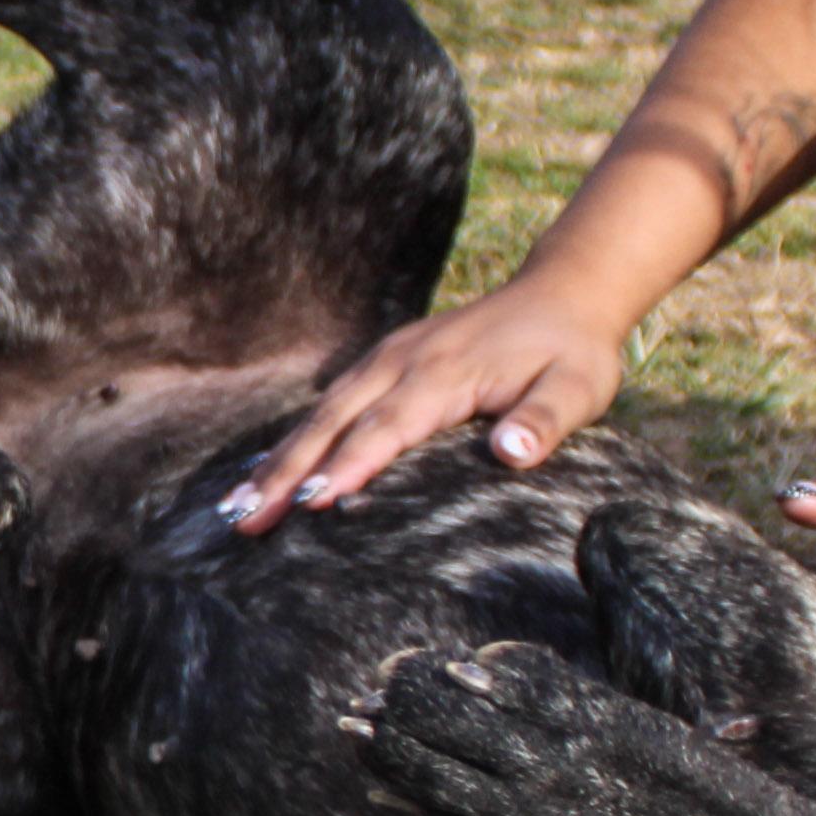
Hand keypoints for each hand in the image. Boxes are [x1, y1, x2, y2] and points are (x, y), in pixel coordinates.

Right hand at [227, 275, 625, 531]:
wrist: (564, 294)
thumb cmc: (573, 352)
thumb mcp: (578, 389)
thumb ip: (545, 422)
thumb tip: (513, 452)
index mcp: (445, 374)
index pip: (387, 428)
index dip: (348, 466)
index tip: (309, 504)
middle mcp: (404, 361)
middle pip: (334, 422)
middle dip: (287, 472)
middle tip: (244, 520)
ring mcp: (390, 358)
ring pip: (323, 412)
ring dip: (279, 459)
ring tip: (237, 507)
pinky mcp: (387, 361)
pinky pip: (332, 402)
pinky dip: (298, 437)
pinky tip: (270, 469)